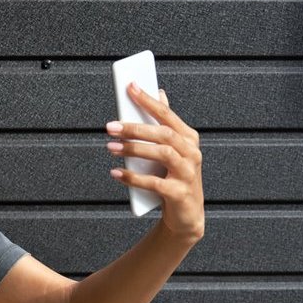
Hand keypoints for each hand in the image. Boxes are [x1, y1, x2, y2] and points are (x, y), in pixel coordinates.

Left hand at [107, 83, 204, 241]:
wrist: (185, 215)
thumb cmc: (173, 177)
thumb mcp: (171, 150)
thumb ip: (164, 124)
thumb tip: (158, 93)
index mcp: (188, 139)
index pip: (167, 115)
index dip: (148, 100)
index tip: (130, 87)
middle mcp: (192, 153)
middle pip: (163, 134)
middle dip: (135, 128)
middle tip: (110, 126)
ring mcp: (188, 174)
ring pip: (162, 154)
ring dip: (134, 149)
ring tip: (111, 147)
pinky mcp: (180, 194)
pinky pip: (155, 183)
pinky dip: (133, 177)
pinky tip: (116, 173)